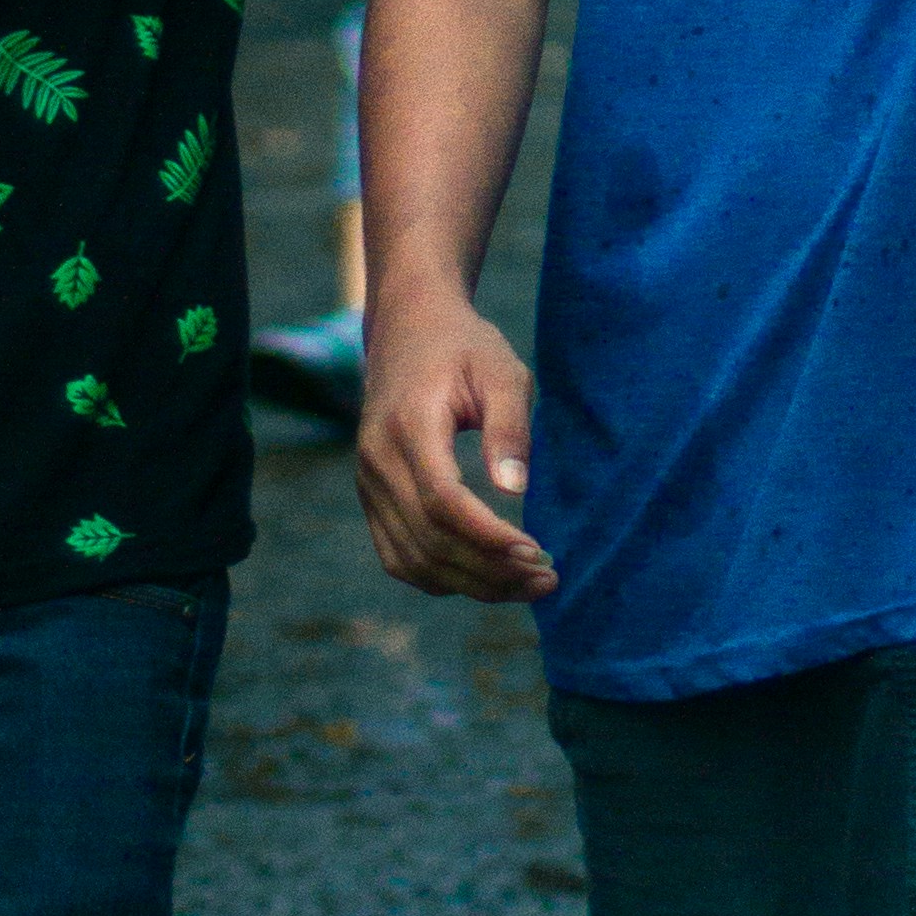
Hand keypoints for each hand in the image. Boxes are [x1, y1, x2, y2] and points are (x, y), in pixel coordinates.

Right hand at [356, 282, 556, 603]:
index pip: (442, 500)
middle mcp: (377, 460)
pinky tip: (486, 578)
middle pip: (429, 541)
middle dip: (490, 571)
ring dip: (471, 584)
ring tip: (527, 586)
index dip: (488, 537)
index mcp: (409, 424)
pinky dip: (441, 578)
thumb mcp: (501, 371)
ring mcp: (367, 482)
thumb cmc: (464, 348)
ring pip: (413, 560)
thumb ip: (509, 427)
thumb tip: (515, 491)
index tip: (537, 552)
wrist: (409, 329)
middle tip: (547, 579)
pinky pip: (399, 557)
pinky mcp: (371, 497)